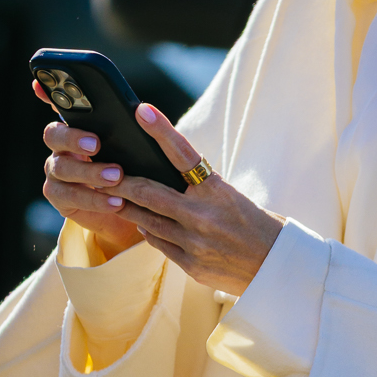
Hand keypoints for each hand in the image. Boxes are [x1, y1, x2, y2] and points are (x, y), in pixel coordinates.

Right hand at [35, 80, 141, 260]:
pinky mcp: (59, 197)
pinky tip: (116, 200)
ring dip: (90, 171)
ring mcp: (57, 171)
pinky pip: (70, 196)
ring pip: (62, 167)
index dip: (47, 93)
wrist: (131, 207)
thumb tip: (143, 110)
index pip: (58, 104)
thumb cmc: (132, 168)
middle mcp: (61, 146)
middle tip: (96, 144)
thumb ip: (131, 128)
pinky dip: (95, 199)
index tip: (42, 85)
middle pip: (53, 134)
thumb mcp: (135, 146)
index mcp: (77, 125)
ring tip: (116, 176)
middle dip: (73, 137)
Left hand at [89, 99, 282, 295]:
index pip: (183, 153)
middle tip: (100, 172)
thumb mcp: (231, 197)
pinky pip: (157, 243)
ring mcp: (194, 241)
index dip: (160, 130)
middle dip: (120, 181)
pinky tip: (142, 223)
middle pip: (148, 192)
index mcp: (217, 190)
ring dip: (126, 207)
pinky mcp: (190, 264)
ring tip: (110, 197)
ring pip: (146, 220)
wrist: (275, 266)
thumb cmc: (255, 224)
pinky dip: (148, 230)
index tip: (141, 110)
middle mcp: (203, 214)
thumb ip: (199, 188)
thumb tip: (163, 177)